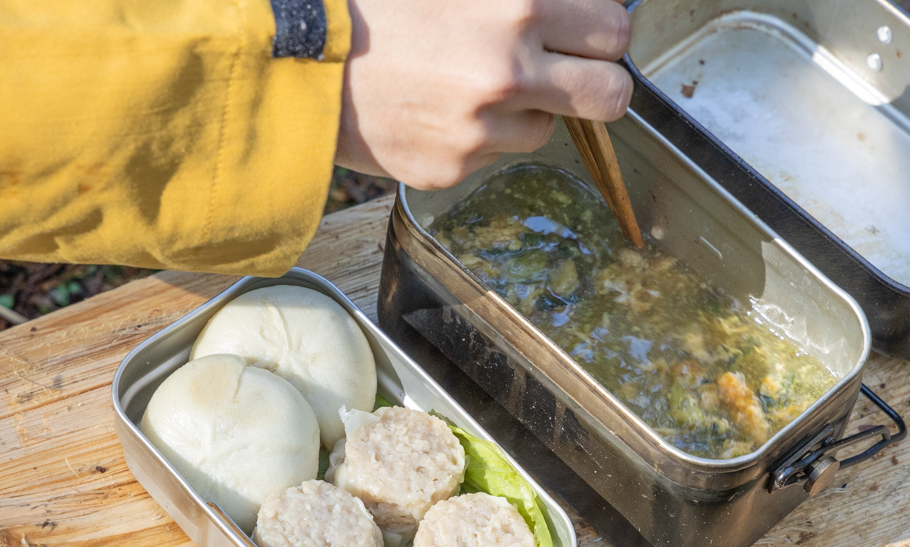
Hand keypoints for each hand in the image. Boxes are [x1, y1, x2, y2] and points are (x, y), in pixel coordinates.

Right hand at [335, 0, 632, 189]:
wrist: (296, 63)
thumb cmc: (371, 8)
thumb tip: (571, 6)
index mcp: (515, 7)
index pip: (613, 31)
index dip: (602, 33)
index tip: (587, 35)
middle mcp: (507, 72)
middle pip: (610, 96)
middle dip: (597, 84)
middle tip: (569, 74)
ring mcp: (481, 128)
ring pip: (549, 129)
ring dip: (526, 110)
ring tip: (470, 84)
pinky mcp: (454, 168)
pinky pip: (494, 154)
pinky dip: (478, 136)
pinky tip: (437, 109)